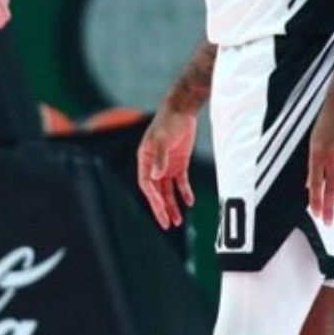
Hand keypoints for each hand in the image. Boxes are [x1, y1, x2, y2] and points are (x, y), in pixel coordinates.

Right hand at [136, 106, 198, 229]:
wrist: (183, 109)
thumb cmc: (169, 121)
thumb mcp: (163, 139)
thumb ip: (160, 158)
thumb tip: (155, 177)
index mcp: (144, 159)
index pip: (146, 184)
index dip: (153, 199)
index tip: (161, 210)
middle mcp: (153, 165)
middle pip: (156, 191)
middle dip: (162, 208)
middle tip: (167, 225)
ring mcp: (166, 165)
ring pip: (168, 190)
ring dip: (172, 204)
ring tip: (178, 221)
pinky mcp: (179, 163)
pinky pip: (181, 182)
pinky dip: (184, 192)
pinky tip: (189, 202)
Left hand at [307, 92, 333, 223]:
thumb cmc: (326, 122)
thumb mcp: (313, 142)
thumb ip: (313, 164)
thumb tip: (308, 184)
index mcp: (316, 154)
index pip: (315, 184)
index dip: (315, 201)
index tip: (316, 214)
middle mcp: (332, 157)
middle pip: (330, 188)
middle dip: (329, 207)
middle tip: (329, 223)